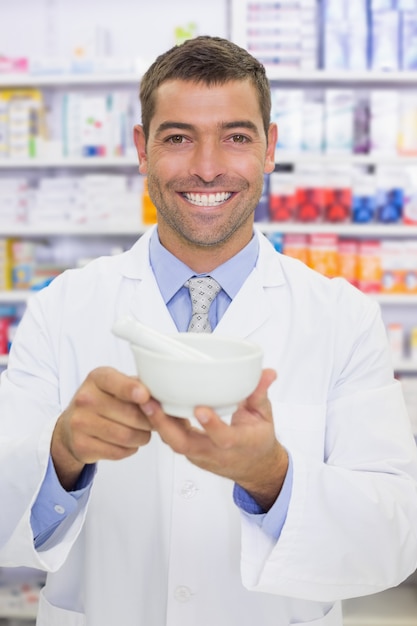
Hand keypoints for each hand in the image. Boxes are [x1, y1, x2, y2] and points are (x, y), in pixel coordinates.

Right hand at [51, 367, 152, 489]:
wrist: (71, 426)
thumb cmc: (105, 401)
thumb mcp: (117, 385)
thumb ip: (139, 386)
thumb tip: (163, 398)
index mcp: (97, 378)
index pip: (116, 382)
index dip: (132, 390)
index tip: (145, 396)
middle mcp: (85, 398)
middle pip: (130, 415)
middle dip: (149, 421)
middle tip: (153, 422)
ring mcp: (80, 423)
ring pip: (127, 436)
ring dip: (142, 437)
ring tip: (142, 432)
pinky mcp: (81, 445)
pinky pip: (118, 451)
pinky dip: (130, 448)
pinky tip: (127, 442)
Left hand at [142, 369, 287, 510]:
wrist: (254, 468)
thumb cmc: (258, 441)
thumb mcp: (265, 417)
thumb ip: (261, 394)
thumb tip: (268, 372)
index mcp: (238, 444)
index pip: (223, 439)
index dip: (212, 425)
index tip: (201, 409)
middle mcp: (215, 453)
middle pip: (185, 444)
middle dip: (165, 424)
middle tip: (151, 403)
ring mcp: (199, 455)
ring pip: (173, 442)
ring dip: (157, 423)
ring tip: (144, 400)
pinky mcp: (190, 452)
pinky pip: (172, 439)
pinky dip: (160, 424)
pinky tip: (150, 405)